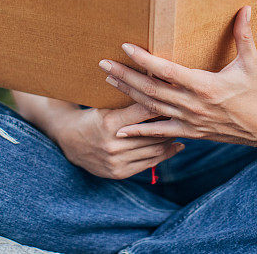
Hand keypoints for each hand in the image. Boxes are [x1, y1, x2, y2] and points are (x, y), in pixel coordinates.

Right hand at [52, 103, 184, 178]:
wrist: (68, 140)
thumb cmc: (91, 115)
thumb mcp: (106, 104)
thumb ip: (128, 98)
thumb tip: (157, 83)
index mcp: (109, 122)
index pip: (144, 111)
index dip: (163, 103)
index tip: (178, 97)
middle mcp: (113, 143)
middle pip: (152, 132)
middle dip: (172, 122)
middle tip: (187, 113)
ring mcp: (116, 161)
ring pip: (154, 149)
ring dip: (171, 138)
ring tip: (184, 127)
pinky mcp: (119, 172)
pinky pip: (149, 163)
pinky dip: (165, 154)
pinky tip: (176, 145)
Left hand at [99, 6, 256, 145]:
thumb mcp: (252, 62)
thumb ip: (244, 34)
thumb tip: (246, 7)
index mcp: (204, 86)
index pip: (166, 71)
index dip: (144, 59)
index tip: (125, 47)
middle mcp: (192, 105)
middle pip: (150, 89)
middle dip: (125, 75)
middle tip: (102, 63)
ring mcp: (190, 121)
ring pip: (151, 108)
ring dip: (128, 94)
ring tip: (108, 81)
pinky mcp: (192, 132)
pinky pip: (161, 132)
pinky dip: (139, 131)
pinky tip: (120, 130)